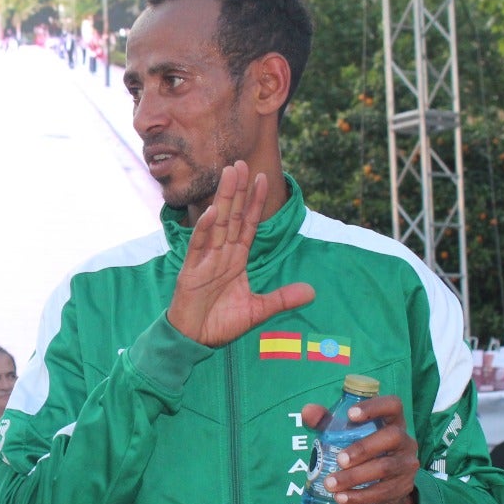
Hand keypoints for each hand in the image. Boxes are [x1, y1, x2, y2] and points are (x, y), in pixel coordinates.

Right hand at [167, 162, 313, 346]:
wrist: (195, 340)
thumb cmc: (220, 323)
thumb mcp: (258, 310)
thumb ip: (283, 298)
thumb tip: (312, 292)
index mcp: (236, 259)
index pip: (248, 225)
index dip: (255, 203)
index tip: (263, 179)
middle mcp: (221, 254)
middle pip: (232, 216)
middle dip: (238, 190)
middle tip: (242, 163)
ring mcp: (205, 260)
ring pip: (216, 224)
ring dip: (223, 199)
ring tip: (229, 174)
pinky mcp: (191, 271)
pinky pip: (198, 247)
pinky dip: (203, 230)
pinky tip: (211, 212)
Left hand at [300, 395, 419, 503]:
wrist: (383, 485)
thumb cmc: (361, 449)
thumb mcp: (344, 433)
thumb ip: (326, 421)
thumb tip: (307, 411)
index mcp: (392, 421)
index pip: (392, 405)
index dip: (374, 407)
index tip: (350, 414)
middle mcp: (405, 440)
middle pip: (392, 437)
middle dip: (363, 448)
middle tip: (339, 460)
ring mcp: (406, 464)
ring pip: (385, 468)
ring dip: (355, 477)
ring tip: (331, 484)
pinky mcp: (403, 487)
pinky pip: (383, 492)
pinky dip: (360, 496)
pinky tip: (341, 498)